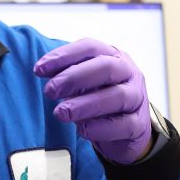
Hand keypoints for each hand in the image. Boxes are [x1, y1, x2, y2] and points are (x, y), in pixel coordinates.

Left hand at [33, 38, 152, 164]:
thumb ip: (68, 76)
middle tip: (50, 91)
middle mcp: (129, 73)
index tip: (39, 69)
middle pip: (106, 67)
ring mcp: (138, 98)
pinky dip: (100, 128)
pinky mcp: (140, 124)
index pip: (90, 48)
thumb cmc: (101, 101)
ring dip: (85, 104)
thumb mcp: (85, 85)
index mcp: (114, 57)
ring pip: (117, 96)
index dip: (64, 56)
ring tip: (61, 113)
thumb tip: (42, 70)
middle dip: (74, 77)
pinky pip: (123, 125)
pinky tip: (82, 130)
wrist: (127, 132)